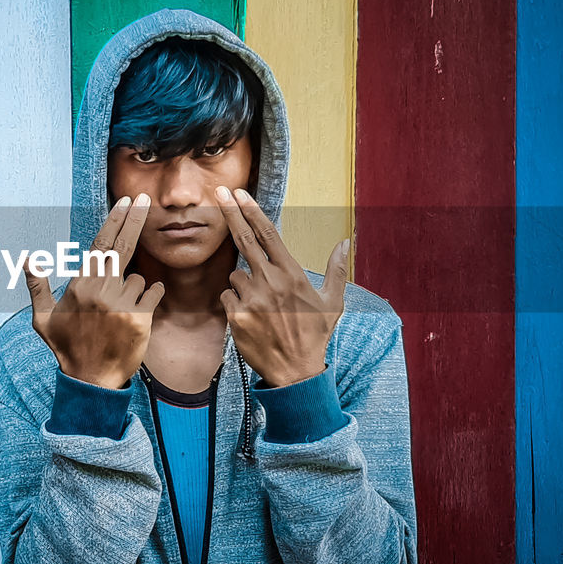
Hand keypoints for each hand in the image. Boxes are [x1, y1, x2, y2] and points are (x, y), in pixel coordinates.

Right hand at [23, 193, 166, 388]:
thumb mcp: (43, 319)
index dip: (114, 221)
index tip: (126, 203)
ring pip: (137, 277)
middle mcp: (100, 291)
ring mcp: (121, 304)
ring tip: (117, 313)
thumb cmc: (67, 347)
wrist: (91, 380)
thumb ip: (37, 287)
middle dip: (135, 220)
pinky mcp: (140, 318)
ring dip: (132, 288)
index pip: (100, 245)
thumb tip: (27, 260)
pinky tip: (137, 311)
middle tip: (146, 200)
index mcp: (79, 286)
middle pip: (122, 246)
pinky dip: (149, 296)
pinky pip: (153, 292)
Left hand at [214, 186, 350, 386]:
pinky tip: (250, 316)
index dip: (252, 211)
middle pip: (244, 239)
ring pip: (235, 274)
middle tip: (217, 192)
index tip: (239, 193)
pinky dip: (234, 301)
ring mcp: (251, 298)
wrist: (295, 371)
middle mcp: (270, 281)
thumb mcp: (333, 302)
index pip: (268, 234)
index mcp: (292, 274)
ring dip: (242, 282)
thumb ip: (337, 269)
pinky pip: (227, 295)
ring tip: (261, 305)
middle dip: (229, 212)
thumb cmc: (315, 335)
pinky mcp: (236, 315)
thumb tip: (345, 242)